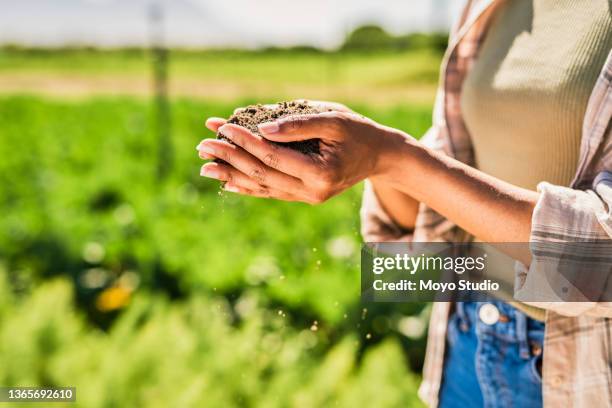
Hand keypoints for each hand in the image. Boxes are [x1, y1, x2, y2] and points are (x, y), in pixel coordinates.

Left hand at [197, 109, 406, 203]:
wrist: (378, 155)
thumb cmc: (357, 131)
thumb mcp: (333, 118)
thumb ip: (299, 123)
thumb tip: (262, 129)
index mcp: (322, 172)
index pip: (274, 157)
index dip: (246, 141)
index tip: (223, 125)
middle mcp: (313, 192)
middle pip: (262, 175)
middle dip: (230, 158)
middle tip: (203, 144)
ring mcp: (308, 198)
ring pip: (263, 187)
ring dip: (232, 176)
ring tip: (204, 166)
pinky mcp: (304, 197)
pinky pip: (271, 193)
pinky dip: (248, 187)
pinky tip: (227, 182)